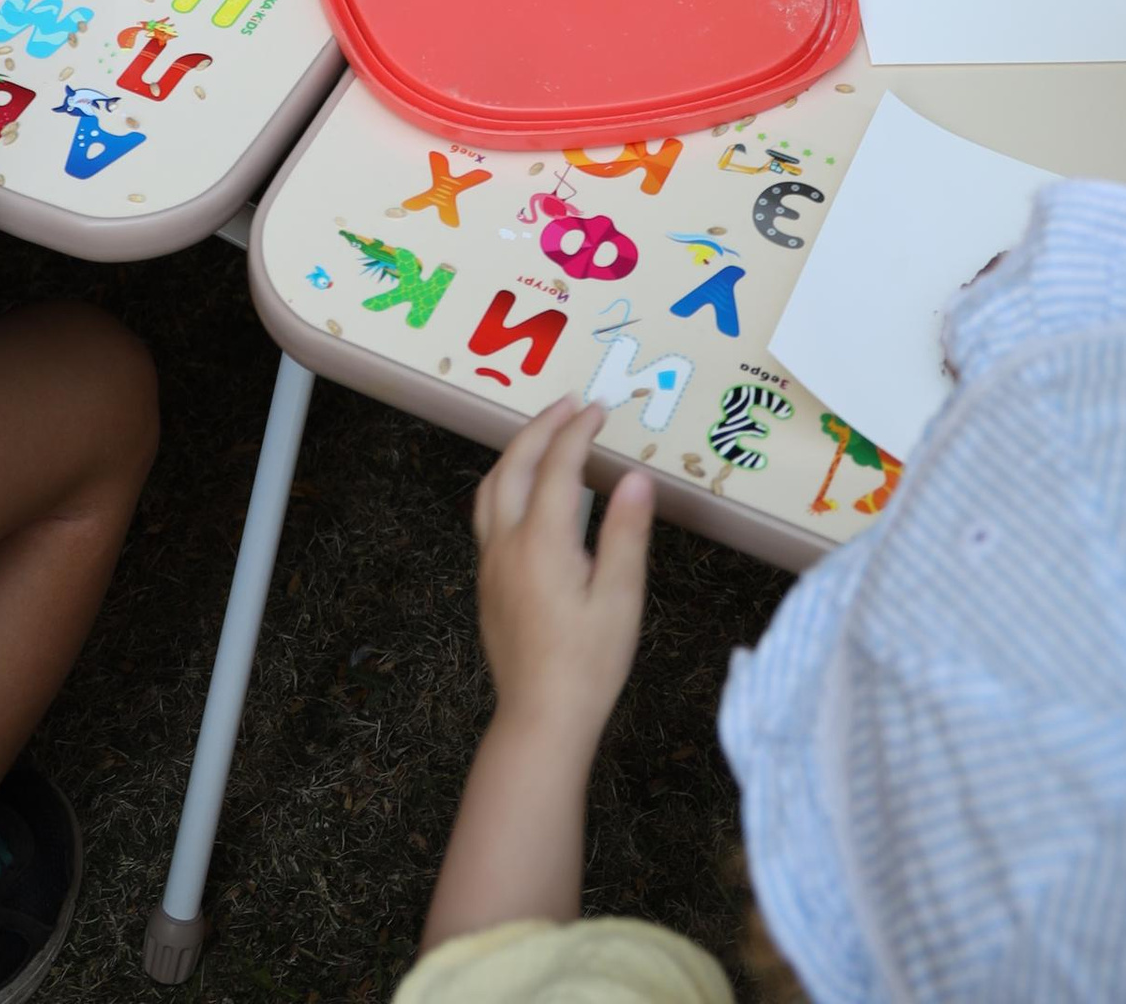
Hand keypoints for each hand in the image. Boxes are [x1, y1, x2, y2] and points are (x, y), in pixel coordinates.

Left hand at [469, 397, 652, 746]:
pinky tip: (526, 493)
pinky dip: (506, 482)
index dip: (578, 431)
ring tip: (545, 434)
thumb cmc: (589, 664)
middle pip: (513, 465)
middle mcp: (507, 543)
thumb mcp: (621, 599)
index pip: (557, 465)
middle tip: (571, 405)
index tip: (600, 409)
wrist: (540, 719)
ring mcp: (491, 563)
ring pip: (491, 487)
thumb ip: (626, 532)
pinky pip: (488, 513)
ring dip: (516, 451)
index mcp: (542, 541)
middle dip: (540, 427)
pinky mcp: (487, 583)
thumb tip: (638, 476)